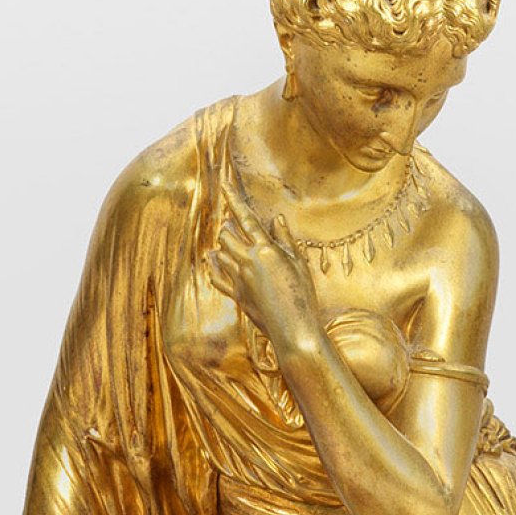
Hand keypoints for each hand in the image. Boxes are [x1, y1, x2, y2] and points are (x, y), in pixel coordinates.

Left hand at [206, 178, 317, 340]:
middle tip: (229, 225)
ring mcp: (240, 280)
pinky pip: (218, 279)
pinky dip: (215, 270)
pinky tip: (213, 264)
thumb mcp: (299, 264)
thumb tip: (277, 220)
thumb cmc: (302, 296)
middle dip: (228, 229)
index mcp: (266, 250)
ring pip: (221, 255)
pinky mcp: (237, 296)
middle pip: (227, 236)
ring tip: (222, 243)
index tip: (222, 185)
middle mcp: (248, 262)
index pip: (246, 219)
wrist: (293, 329)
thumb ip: (286, 240)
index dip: (233, 200)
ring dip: (222, 247)